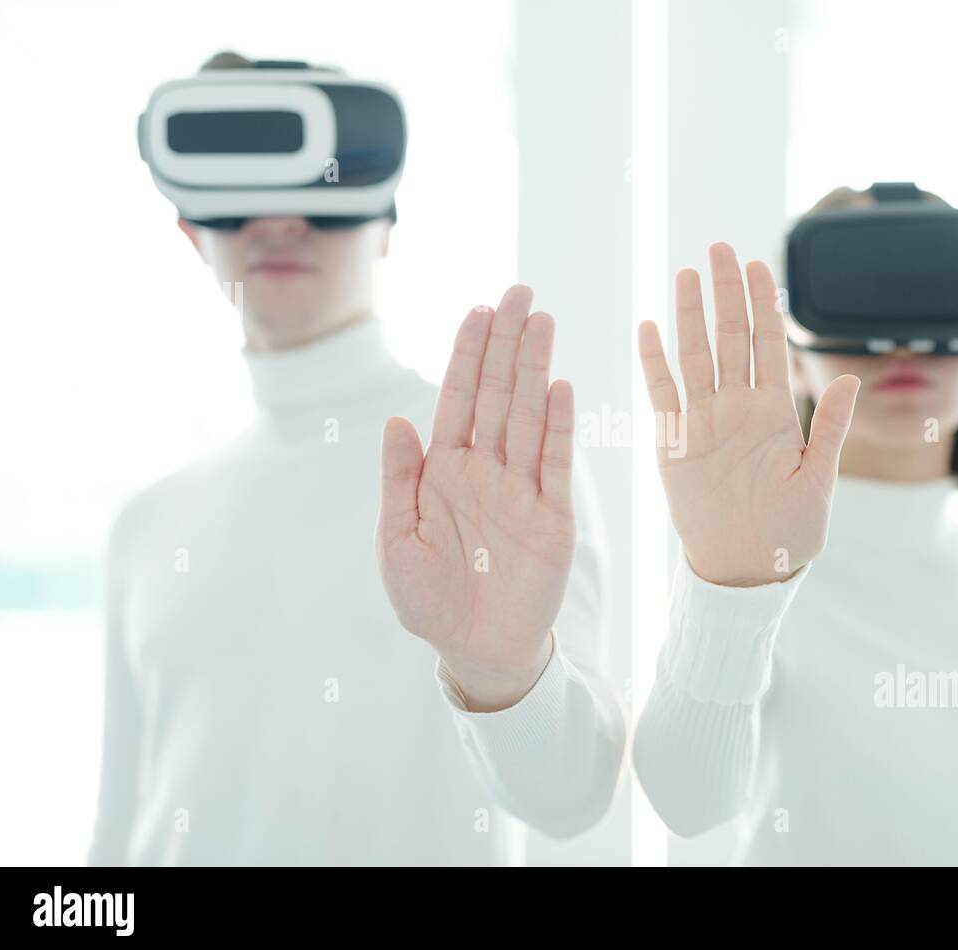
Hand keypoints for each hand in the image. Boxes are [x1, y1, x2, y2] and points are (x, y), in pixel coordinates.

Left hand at [376, 285, 575, 710]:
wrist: (473, 649)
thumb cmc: (427, 598)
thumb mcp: (397, 539)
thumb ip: (400, 479)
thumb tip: (397, 419)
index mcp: (445, 470)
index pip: (458, 399)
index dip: (467, 354)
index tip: (478, 310)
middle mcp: (486, 470)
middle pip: (499, 395)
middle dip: (507, 343)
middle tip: (520, 293)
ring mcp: (523, 490)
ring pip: (530, 417)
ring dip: (536, 370)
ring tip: (543, 322)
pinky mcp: (553, 518)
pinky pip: (556, 465)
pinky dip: (559, 427)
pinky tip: (561, 388)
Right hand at [637, 243, 860, 586]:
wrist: (745, 569)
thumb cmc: (789, 533)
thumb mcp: (819, 482)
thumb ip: (829, 429)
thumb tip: (850, 380)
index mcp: (774, 413)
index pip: (769, 345)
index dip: (764, 304)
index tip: (759, 264)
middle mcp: (737, 409)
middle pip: (730, 337)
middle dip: (726, 292)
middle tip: (720, 248)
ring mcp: (703, 422)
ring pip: (695, 355)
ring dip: (690, 315)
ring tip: (686, 274)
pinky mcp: (674, 442)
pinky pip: (661, 393)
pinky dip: (653, 361)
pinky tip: (648, 327)